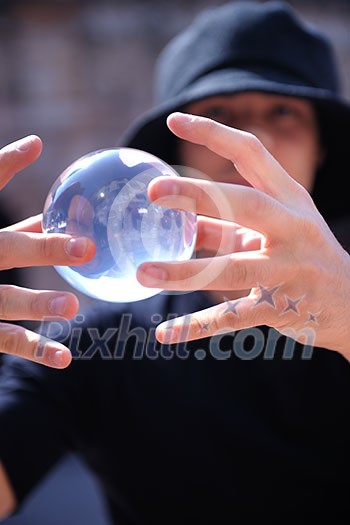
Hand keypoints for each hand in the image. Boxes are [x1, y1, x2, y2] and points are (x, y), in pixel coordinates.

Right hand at [0, 136, 94, 367]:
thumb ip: (3, 195)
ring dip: (36, 303)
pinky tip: (64, 357)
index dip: (3, 164)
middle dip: (43, 247)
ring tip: (72, 307)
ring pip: (3, 300)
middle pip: (4, 248)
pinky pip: (4, 339)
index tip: (35, 146)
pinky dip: (34, 348)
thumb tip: (37, 152)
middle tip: (86, 247)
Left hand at [137, 112, 349, 358]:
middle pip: (244, 203)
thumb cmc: (302, 255)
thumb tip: (179, 217)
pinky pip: (232, 318)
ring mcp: (288, 269)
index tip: (174, 119)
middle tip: (153, 192)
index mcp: (288, 199)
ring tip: (143, 274)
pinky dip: (197, 327)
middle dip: (197, 194)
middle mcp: (292, 228)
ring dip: (184, 272)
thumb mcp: (271, 230)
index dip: (213, 133)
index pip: (251, 152)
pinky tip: (165, 335)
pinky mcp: (281, 308)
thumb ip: (225, 224)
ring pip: (230, 269)